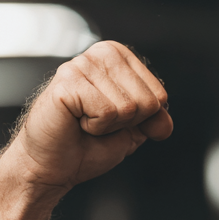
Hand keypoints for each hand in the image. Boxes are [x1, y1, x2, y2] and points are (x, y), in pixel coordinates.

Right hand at [0, 41, 172, 192]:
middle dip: (126, 123)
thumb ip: (155, 120)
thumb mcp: (134, 131)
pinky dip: (95, 126)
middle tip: (97, 122)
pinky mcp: (67, 80)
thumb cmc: (89, 144)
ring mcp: (82, 64)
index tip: (113, 119)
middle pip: (148, 101)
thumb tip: (164, 122)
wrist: (54, 165)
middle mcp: (102, 53)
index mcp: (120, 58)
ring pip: (128, 107)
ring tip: (84, 121)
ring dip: (108, 125)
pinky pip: (106, 111)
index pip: (160, 95)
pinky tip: (75, 120)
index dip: (140, 120)